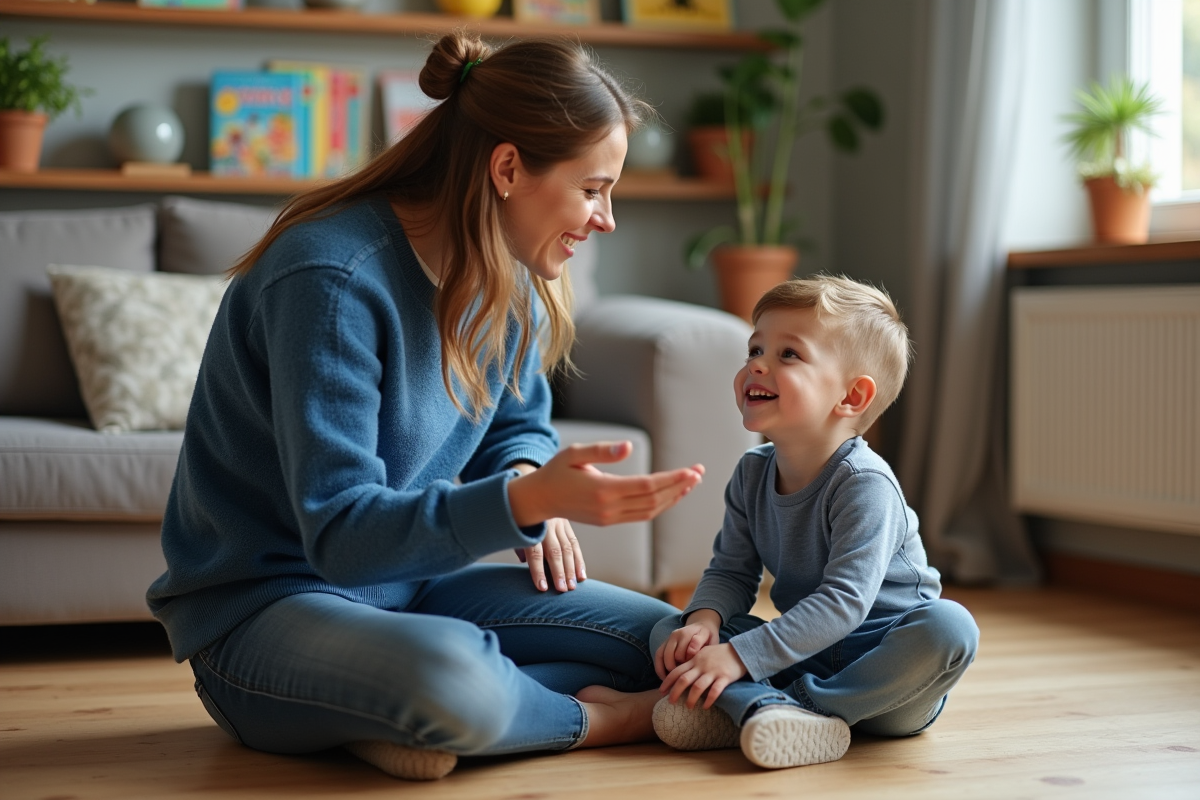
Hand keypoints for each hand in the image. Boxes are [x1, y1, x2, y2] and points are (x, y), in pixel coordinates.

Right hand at [507, 441, 703, 528]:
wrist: (539, 500)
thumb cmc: (556, 471)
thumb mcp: (574, 454)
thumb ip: (602, 451)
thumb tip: (629, 446)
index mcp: (603, 491)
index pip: (647, 486)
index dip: (672, 479)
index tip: (692, 470)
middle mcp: (609, 509)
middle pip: (655, 500)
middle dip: (680, 487)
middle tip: (699, 472)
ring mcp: (610, 518)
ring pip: (651, 511)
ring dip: (674, 497)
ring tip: (691, 482)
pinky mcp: (610, 521)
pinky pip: (642, 515)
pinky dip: (661, 505)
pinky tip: (672, 494)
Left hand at [515, 517, 585, 591]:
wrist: (532, 487)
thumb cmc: (518, 513)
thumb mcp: (514, 526)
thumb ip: (518, 543)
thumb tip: (523, 561)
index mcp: (531, 526)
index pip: (535, 552)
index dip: (538, 571)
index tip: (542, 588)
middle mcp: (547, 524)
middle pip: (555, 551)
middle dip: (560, 572)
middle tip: (563, 590)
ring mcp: (559, 522)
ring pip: (568, 548)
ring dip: (572, 569)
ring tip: (573, 586)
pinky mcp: (567, 522)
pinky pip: (575, 543)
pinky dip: (579, 560)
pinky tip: (582, 575)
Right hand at [654, 609, 721, 678]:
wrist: (701, 625)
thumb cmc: (707, 637)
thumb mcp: (711, 638)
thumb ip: (701, 644)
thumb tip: (690, 652)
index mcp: (690, 632)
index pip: (688, 651)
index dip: (691, 663)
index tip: (695, 669)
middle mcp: (677, 634)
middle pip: (674, 655)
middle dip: (680, 668)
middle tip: (686, 677)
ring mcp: (669, 638)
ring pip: (663, 656)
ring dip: (668, 670)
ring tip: (674, 681)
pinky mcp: (664, 643)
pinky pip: (658, 656)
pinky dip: (659, 668)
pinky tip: (665, 677)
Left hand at [660, 643, 747, 709]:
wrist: (740, 651)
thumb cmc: (720, 654)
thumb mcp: (703, 653)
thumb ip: (693, 662)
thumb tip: (680, 674)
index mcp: (695, 660)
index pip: (677, 671)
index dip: (667, 682)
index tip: (661, 691)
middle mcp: (702, 665)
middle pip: (684, 680)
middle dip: (675, 692)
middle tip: (670, 702)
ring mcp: (713, 671)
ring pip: (698, 687)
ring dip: (691, 699)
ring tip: (688, 707)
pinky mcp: (725, 677)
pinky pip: (715, 691)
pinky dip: (709, 700)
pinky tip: (705, 707)